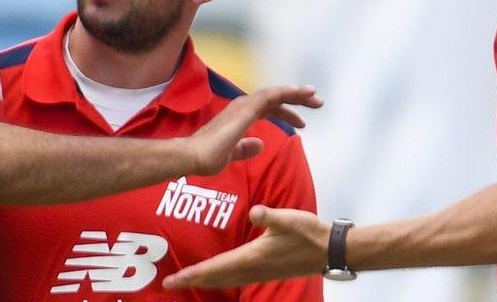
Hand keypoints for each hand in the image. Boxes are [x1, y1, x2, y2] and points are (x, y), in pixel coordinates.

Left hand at [163, 205, 329, 289]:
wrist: (329, 250)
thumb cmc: (309, 233)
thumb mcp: (289, 219)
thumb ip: (270, 215)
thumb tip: (255, 212)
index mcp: (253, 256)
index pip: (216, 267)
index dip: (193, 273)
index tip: (172, 279)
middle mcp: (252, 268)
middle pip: (216, 278)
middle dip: (191, 280)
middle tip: (167, 283)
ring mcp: (259, 272)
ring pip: (225, 280)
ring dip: (205, 280)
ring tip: (187, 280)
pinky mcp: (265, 271)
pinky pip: (235, 278)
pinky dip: (220, 278)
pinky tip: (218, 276)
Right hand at [187, 85, 321, 175]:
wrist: (192, 157)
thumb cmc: (206, 157)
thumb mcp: (232, 154)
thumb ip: (245, 148)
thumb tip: (259, 144)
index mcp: (240, 115)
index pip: (269, 109)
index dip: (287, 113)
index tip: (303, 122)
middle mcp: (243, 106)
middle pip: (275, 98)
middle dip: (297, 100)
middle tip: (318, 103)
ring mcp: (243, 106)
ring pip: (275, 93)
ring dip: (297, 93)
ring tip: (315, 96)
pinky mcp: (245, 109)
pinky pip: (271, 96)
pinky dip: (287, 92)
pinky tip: (301, 93)